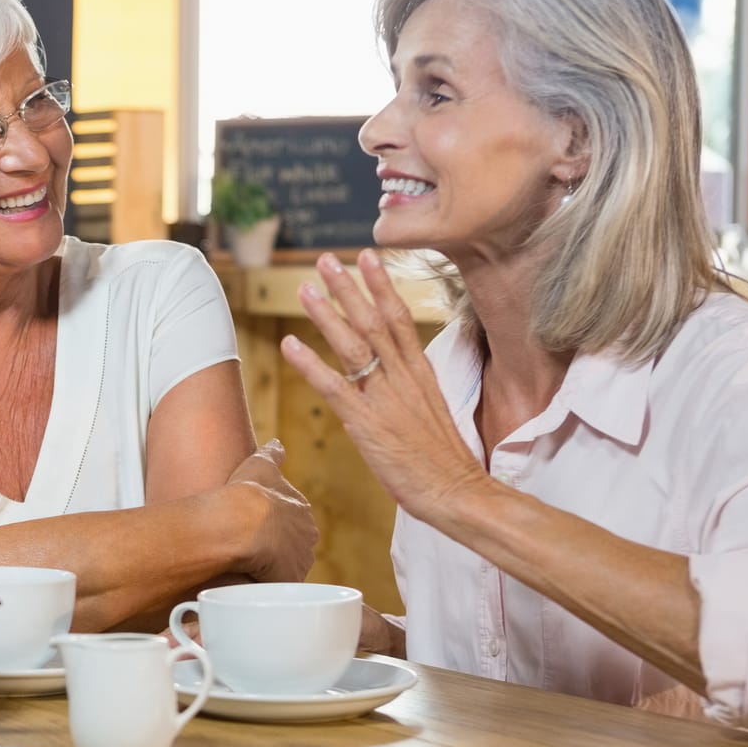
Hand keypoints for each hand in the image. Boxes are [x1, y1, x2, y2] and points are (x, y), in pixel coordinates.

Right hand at [226, 439, 319, 581]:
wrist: (241, 524)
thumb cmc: (248, 493)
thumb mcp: (259, 463)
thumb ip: (271, 453)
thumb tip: (277, 443)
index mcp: (301, 510)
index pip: (293, 521)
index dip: (275, 525)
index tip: (258, 528)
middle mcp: (306, 536)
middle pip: (293, 547)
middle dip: (277, 550)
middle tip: (252, 551)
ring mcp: (299, 561)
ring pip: (286, 568)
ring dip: (272, 570)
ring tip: (248, 570)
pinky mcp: (288, 582)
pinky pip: (278, 588)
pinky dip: (267, 587)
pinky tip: (250, 585)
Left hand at [281, 252, 487, 525]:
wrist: (457, 491)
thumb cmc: (444, 459)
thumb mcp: (431, 411)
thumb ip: (409, 389)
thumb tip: (390, 378)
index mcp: (421, 373)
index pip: (400, 317)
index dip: (382, 285)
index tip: (368, 255)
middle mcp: (403, 377)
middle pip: (374, 321)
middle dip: (348, 287)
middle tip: (325, 259)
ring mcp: (385, 398)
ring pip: (353, 345)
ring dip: (327, 314)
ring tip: (306, 288)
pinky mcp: (368, 424)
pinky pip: (334, 386)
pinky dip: (310, 363)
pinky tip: (290, 343)